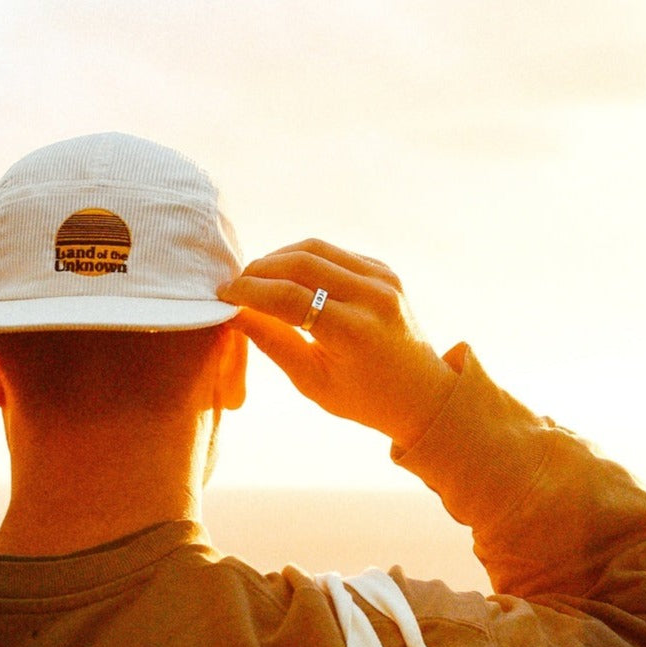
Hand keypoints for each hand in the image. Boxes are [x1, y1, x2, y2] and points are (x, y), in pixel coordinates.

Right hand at [217, 239, 456, 447]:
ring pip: (316, 248)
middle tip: (236, 285)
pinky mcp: (384, 269)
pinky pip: (334, 253)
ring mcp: (383, 278)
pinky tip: (287, 278)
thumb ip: (272, 342)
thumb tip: (234, 314)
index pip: (287, 297)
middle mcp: (372, 296)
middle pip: (300, 262)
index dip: (249, 292)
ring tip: (257, 279)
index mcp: (354, 331)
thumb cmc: (363, 398)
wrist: (422, 392)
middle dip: (259, 270)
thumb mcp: (311, 381)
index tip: (223, 294)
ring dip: (278, 258)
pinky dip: (305, 260)